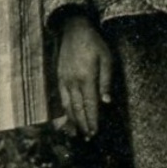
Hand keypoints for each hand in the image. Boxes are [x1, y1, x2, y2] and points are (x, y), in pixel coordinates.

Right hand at [55, 16, 114, 137]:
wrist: (73, 30)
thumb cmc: (94, 43)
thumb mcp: (107, 58)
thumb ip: (106, 81)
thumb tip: (106, 102)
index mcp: (86, 78)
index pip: (90, 105)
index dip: (93, 120)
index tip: (95, 132)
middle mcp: (73, 82)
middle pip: (78, 109)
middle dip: (83, 125)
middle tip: (89, 138)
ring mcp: (64, 80)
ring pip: (68, 106)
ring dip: (73, 121)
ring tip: (78, 133)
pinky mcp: (59, 78)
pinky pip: (61, 98)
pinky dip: (64, 111)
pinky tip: (68, 118)